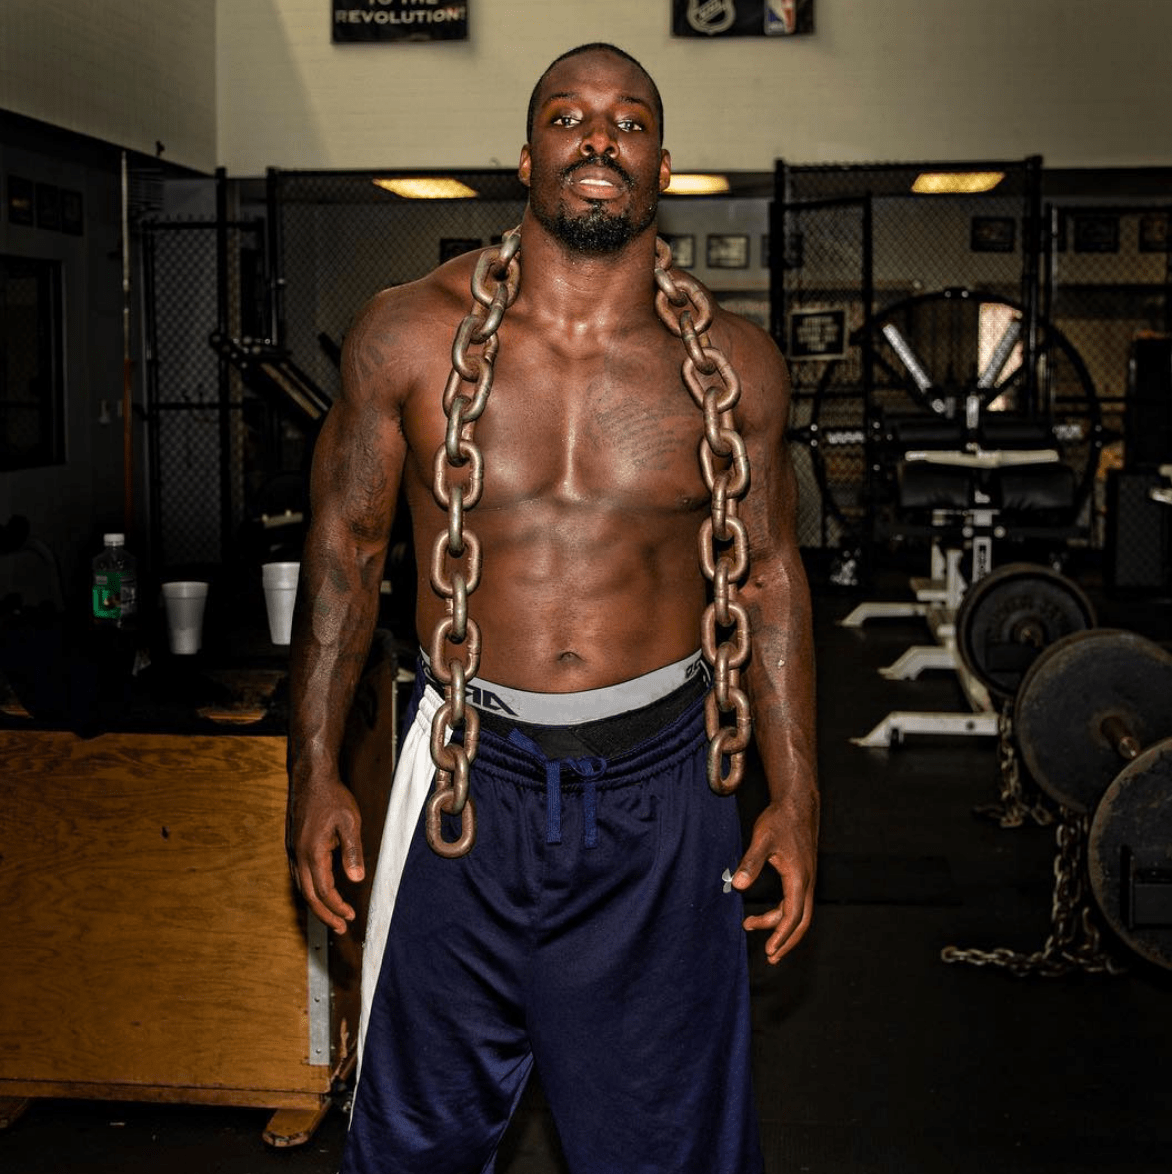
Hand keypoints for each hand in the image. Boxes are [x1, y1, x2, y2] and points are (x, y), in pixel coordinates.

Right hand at [286, 777, 365, 934]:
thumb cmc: (333, 797)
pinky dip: (309, 890)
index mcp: (313, 852)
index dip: (337, 906)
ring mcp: (293, 851)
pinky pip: (299, 876)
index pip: (324, 890)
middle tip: (341, 928)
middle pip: (309, 895)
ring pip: (301, 887)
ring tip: (332, 916)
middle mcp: (299, 855)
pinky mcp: (293, 845)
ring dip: (316, 904)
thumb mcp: (350, 822)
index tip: (350, 916)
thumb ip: (353, 852)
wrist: (310, 778)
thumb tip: (357, 879)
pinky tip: (319, 892)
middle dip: (325, 914)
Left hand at [731, 800, 816, 964]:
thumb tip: (737, 886)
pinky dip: (783, 914)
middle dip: (786, 941)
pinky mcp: (802, 874)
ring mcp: (806, 879)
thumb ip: (750, 862)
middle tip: (770, 956)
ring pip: (799, 913)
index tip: (769, 950)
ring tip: (750, 925)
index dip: (781, 935)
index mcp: (798, 877)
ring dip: (780, 926)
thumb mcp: (762, 839)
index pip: (792, 915)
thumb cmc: (780, 821)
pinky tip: (767, 915)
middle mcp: (806, 882)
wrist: (797, 804)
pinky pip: (796, 903)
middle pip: (802, 922)